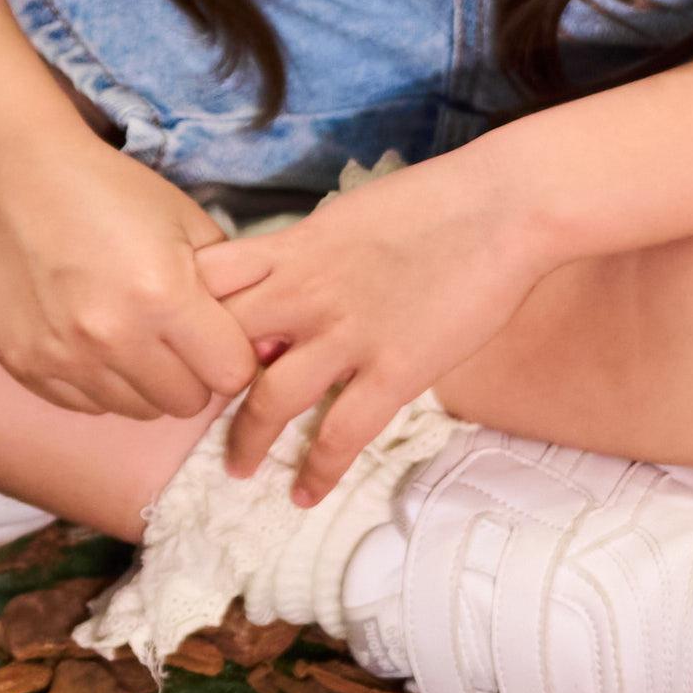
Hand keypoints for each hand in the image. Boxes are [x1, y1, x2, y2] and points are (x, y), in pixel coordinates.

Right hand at [0, 132, 253, 422]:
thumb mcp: (190, 223)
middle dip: (194, 373)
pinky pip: (89, 406)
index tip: (222, 337)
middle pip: (187, 402)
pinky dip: (102, 383)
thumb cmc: (112, 194)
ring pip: (139, 410)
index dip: (234, 357)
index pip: (232, 375)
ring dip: (148, 383)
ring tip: (137, 335)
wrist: (18, 179)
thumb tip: (264, 340)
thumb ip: (232, 285)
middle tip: (179, 337)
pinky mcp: (28, 366)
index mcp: (164, 295)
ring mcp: (65, 356)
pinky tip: (96, 340)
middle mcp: (113, 335)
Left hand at [198, 155, 560, 495]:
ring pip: (269, 400)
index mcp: (292, 248)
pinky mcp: (394, 369)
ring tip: (239, 468)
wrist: (506, 205)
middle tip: (198, 418)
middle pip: (222, 347)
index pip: (205, 284)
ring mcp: (347, 334)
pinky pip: (341, 433)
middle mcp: (305, 293)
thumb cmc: (438, 198)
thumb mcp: (349, 215)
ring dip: (247, 441)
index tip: (186, 343)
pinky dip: (318, 470)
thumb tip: (289, 277)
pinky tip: (305, 494)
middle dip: (201, 387)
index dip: (186, 316)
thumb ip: (310, 251)